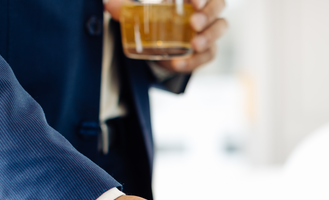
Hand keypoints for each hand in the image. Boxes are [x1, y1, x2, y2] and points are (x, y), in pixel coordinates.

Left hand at [105, 0, 227, 72]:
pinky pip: (208, 55)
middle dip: (208, 14)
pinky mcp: (207, 52)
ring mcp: (208, 31)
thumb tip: (108, 5)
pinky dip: (194, 61)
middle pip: (218, 6)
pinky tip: (178, 64)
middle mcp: (204, 11)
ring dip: (209, 36)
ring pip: (220, 29)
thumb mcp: (141, 15)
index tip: (192, 1)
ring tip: (193, 45)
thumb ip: (125, 8)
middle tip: (193, 24)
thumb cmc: (158, 24)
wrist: (162, 51)